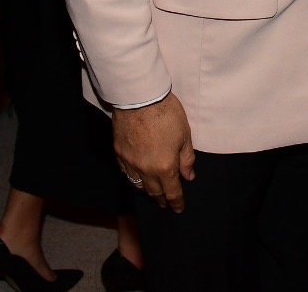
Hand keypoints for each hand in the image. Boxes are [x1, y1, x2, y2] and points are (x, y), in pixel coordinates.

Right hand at [115, 92, 195, 212]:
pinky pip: (125, 172)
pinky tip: (136, 176)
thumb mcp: (184, 136)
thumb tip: (189, 176)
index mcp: (165, 167)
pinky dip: (133, 178)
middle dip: (161, 199)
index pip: (172, 192)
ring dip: (146, 191)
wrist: (139, 98)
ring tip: (152, 192)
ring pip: (137, 185)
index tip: (179, 209)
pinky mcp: (118, 153)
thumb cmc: (166, 114)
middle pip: (153, 192)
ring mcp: (130, 162)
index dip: (176, 202)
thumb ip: (186, 159)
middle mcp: (145, 170)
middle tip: (165, 203)